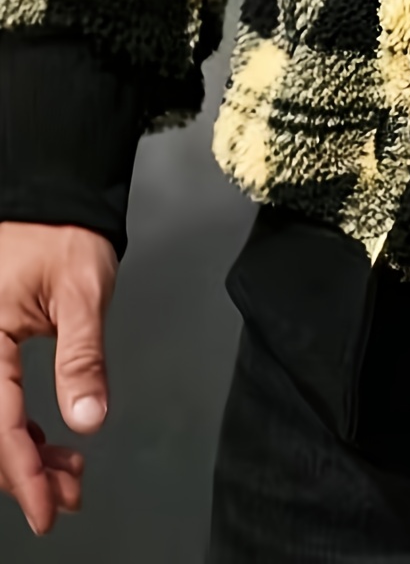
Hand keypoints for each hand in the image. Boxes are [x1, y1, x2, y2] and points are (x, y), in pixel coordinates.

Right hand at [0, 223, 116, 535]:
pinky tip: (51, 444)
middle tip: (70, 493)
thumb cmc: (65, 237)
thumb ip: (82, 356)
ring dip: (23, 456)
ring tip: (70, 474)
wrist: (53, 203)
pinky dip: (19, 432)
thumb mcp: (82, 292)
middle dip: (26, 472)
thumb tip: (88, 417)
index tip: (48, 508)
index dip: (22, 472)